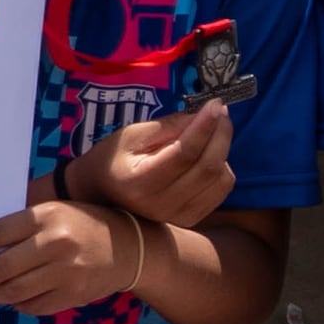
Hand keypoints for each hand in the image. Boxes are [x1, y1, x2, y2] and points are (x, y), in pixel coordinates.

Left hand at [0, 197, 136, 315]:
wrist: (129, 247)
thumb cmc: (81, 224)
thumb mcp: (52, 213)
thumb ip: (18, 229)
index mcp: (44, 216)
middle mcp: (54, 244)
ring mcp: (64, 272)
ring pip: (14, 292)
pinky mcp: (72, 295)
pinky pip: (33, 306)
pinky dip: (18, 305)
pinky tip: (15, 298)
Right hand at [72, 99, 233, 228]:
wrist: (100, 194)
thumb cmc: (112, 159)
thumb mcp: (132, 135)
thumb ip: (169, 126)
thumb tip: (205, 115)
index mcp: (140, 184)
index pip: (184, 153)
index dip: (204, 126)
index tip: (214, 104)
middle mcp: (160, 205)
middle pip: (207, 168)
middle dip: (221, 134)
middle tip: (220, 111)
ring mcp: (177, 216)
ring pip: (220, 180)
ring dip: (222, 150)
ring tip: (211, 132)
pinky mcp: (190, 219)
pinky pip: (221, 190)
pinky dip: (222, 167)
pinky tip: (208, 155)